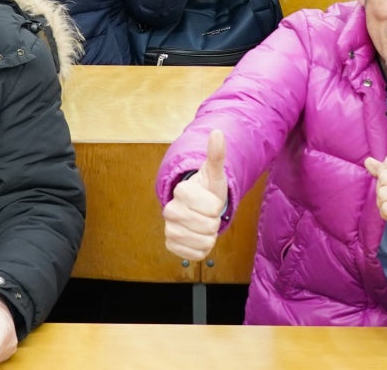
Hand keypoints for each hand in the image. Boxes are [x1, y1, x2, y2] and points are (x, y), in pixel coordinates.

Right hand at [164, 128, 229, 260]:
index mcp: (181, 191)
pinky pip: (195, 254)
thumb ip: (216, 155)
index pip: (212, 208)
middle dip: (214, 221)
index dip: (217, 206)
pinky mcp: (171, 245)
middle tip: (208, 214)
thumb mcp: (215, 174)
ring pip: (203, 242)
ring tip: (204, 225)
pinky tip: (198, 237)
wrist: (196, 207)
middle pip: (208, 226)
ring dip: (209, 236)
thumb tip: (218, 132)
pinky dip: (202, 249)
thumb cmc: (207, 190)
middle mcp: (170, 210)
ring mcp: (169, 228)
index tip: (211, 201)